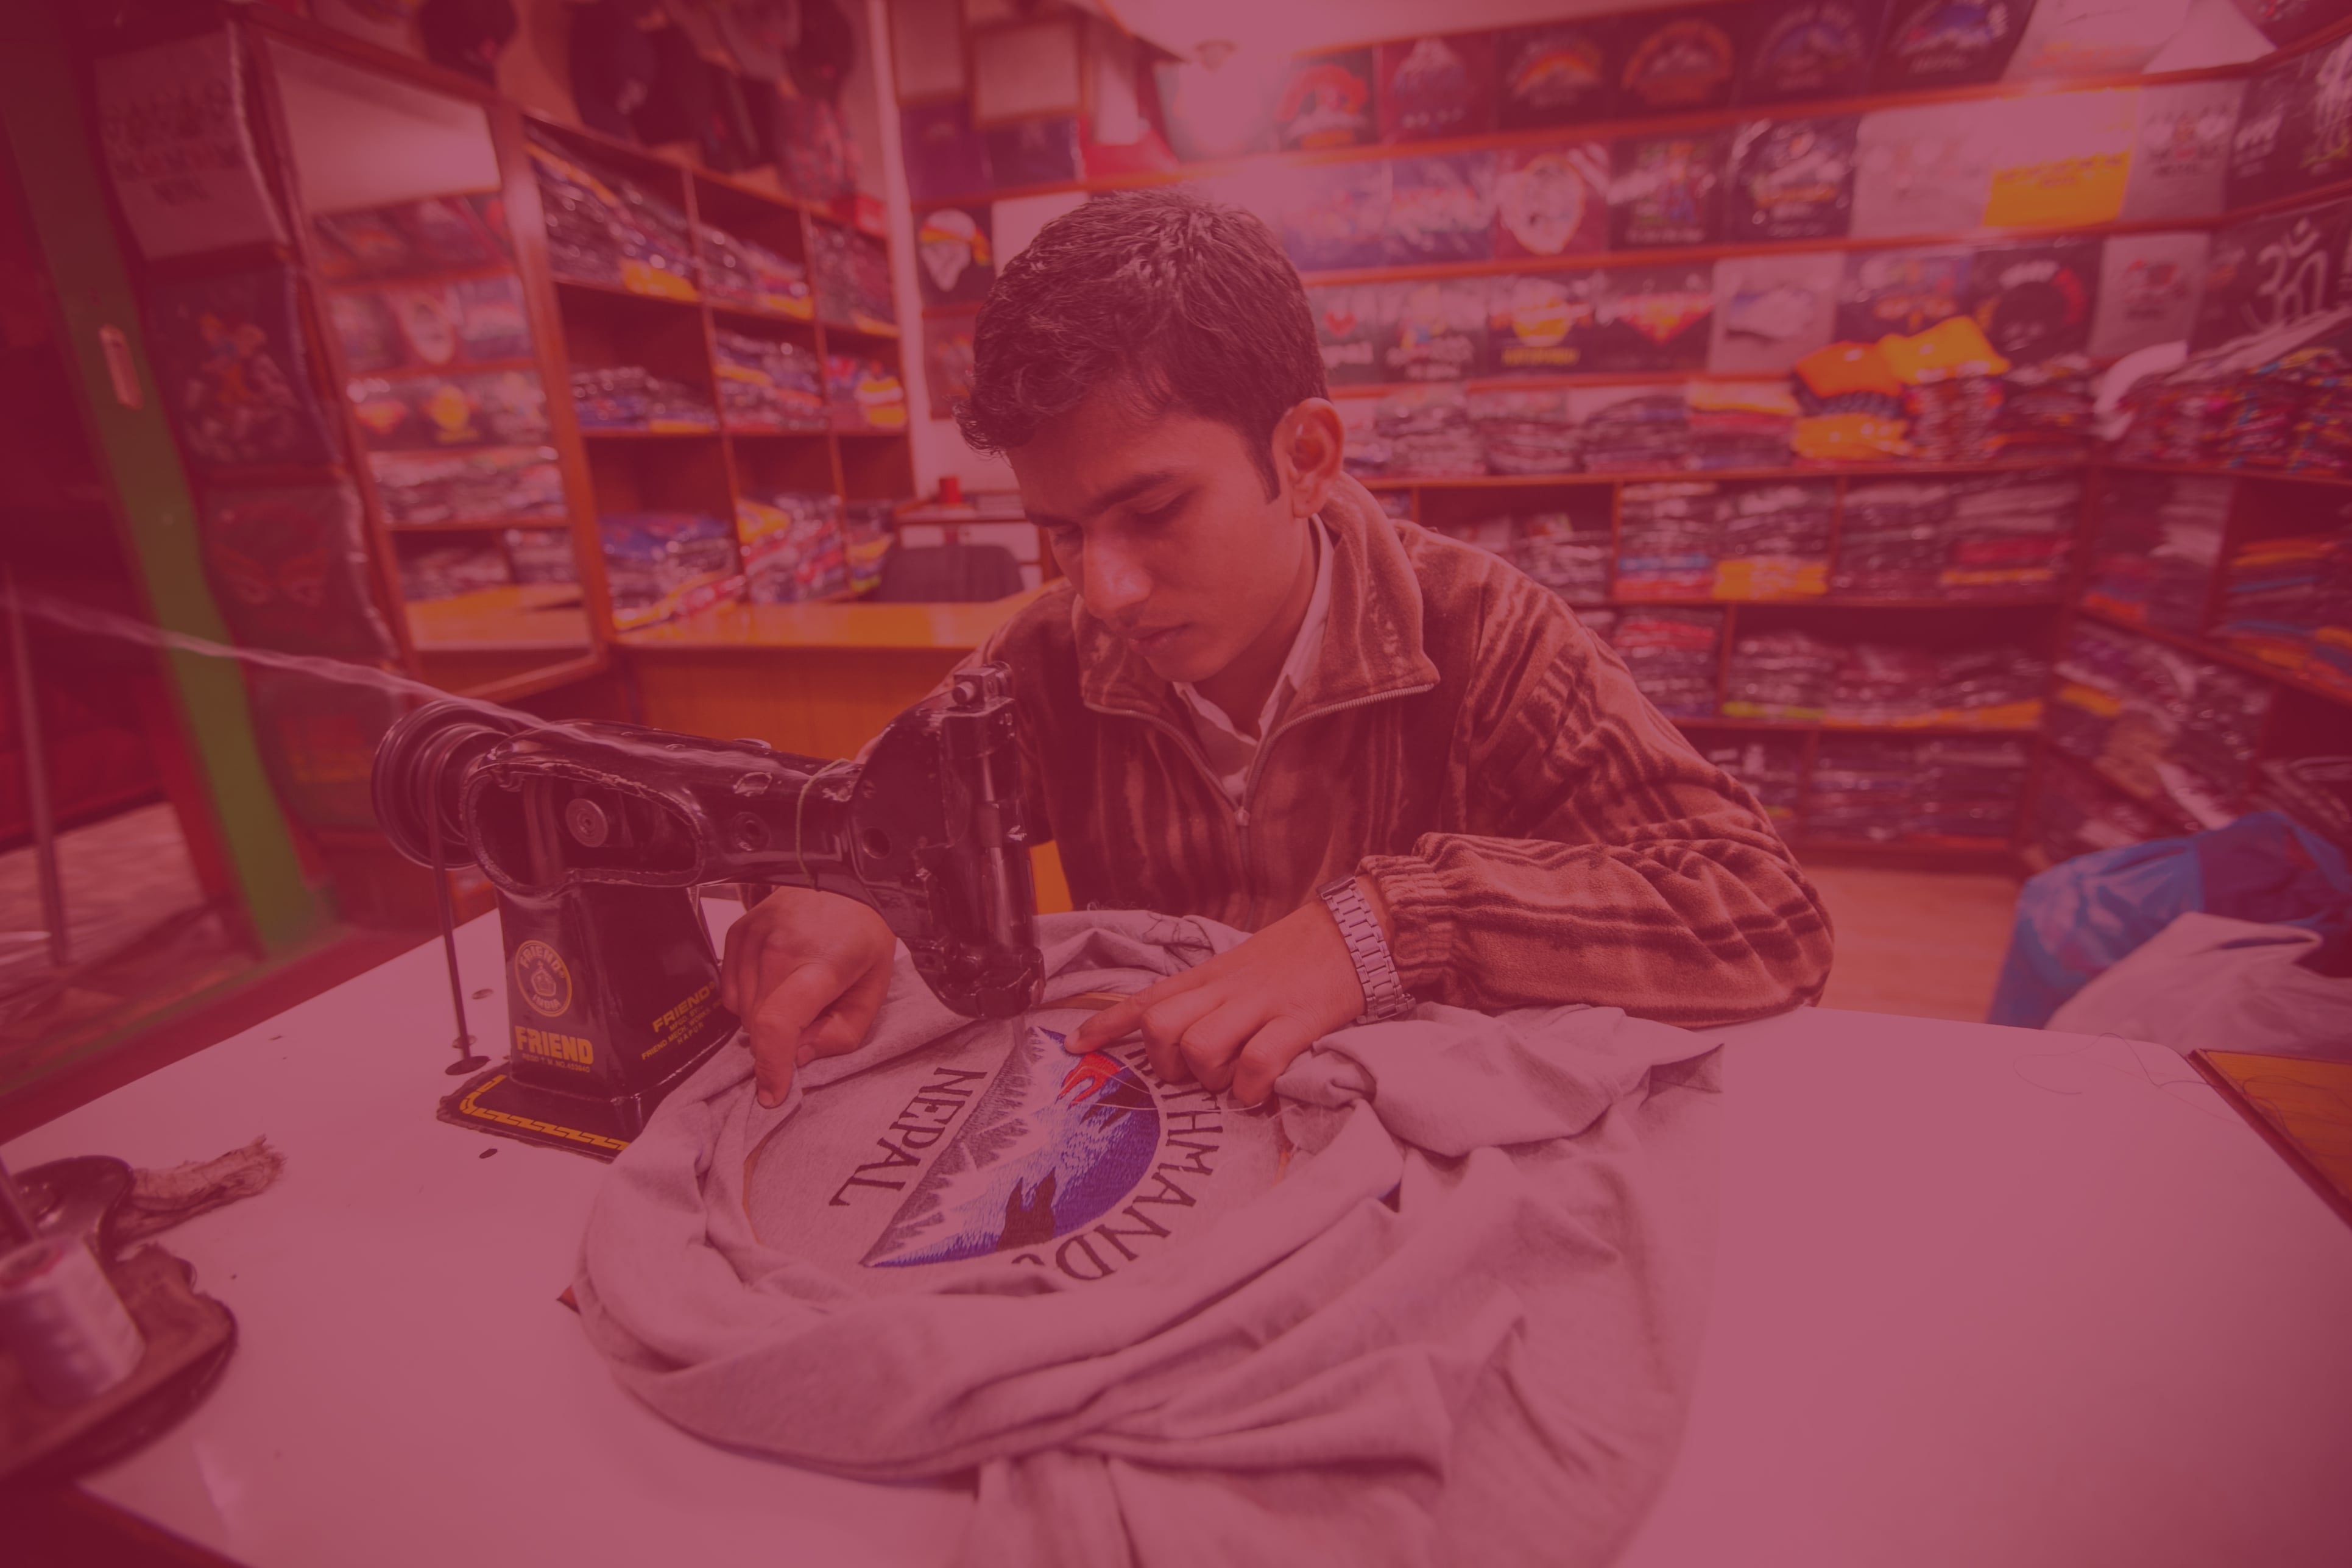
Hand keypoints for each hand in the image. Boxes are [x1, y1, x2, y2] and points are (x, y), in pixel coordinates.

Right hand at [719, 889, 895, 1106]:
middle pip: (758, 1026)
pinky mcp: (736, 932)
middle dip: (780, 1041)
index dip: (771, 1067)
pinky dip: (750, 997)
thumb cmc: (864, 936)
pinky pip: (730, 989)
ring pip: (741, 1010)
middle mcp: (778, 950)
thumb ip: (841, 1034)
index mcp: (819, 965)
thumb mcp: (873, 990)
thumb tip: (799, 1058)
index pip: (778, 1025)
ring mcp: (753, 938)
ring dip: (765, 1018)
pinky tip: (777, 980)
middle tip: (811, 1019)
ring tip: (797, 992)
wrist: (845, 878)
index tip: (772, 1093)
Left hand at [1066, 882, 1384, 1106]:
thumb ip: (1213, 994)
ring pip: (1201, 1047)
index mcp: (1211, 975)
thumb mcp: (1243, 966)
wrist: (1358, 928)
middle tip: (1193, 1075)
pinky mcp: (1299, 1021)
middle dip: (1167, 1063)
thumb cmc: (1299, 954)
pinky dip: (1251, 1088)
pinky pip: (1258, 1062)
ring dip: (1210, 1078)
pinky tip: (1259, 1092)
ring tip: (1232, 1081)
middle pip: (1162, 1027)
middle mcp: (1227, 989)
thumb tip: (1183, 1033)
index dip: (1108, 1023)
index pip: (1148, 998)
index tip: (1076, 1046)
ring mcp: (1262, 1004)